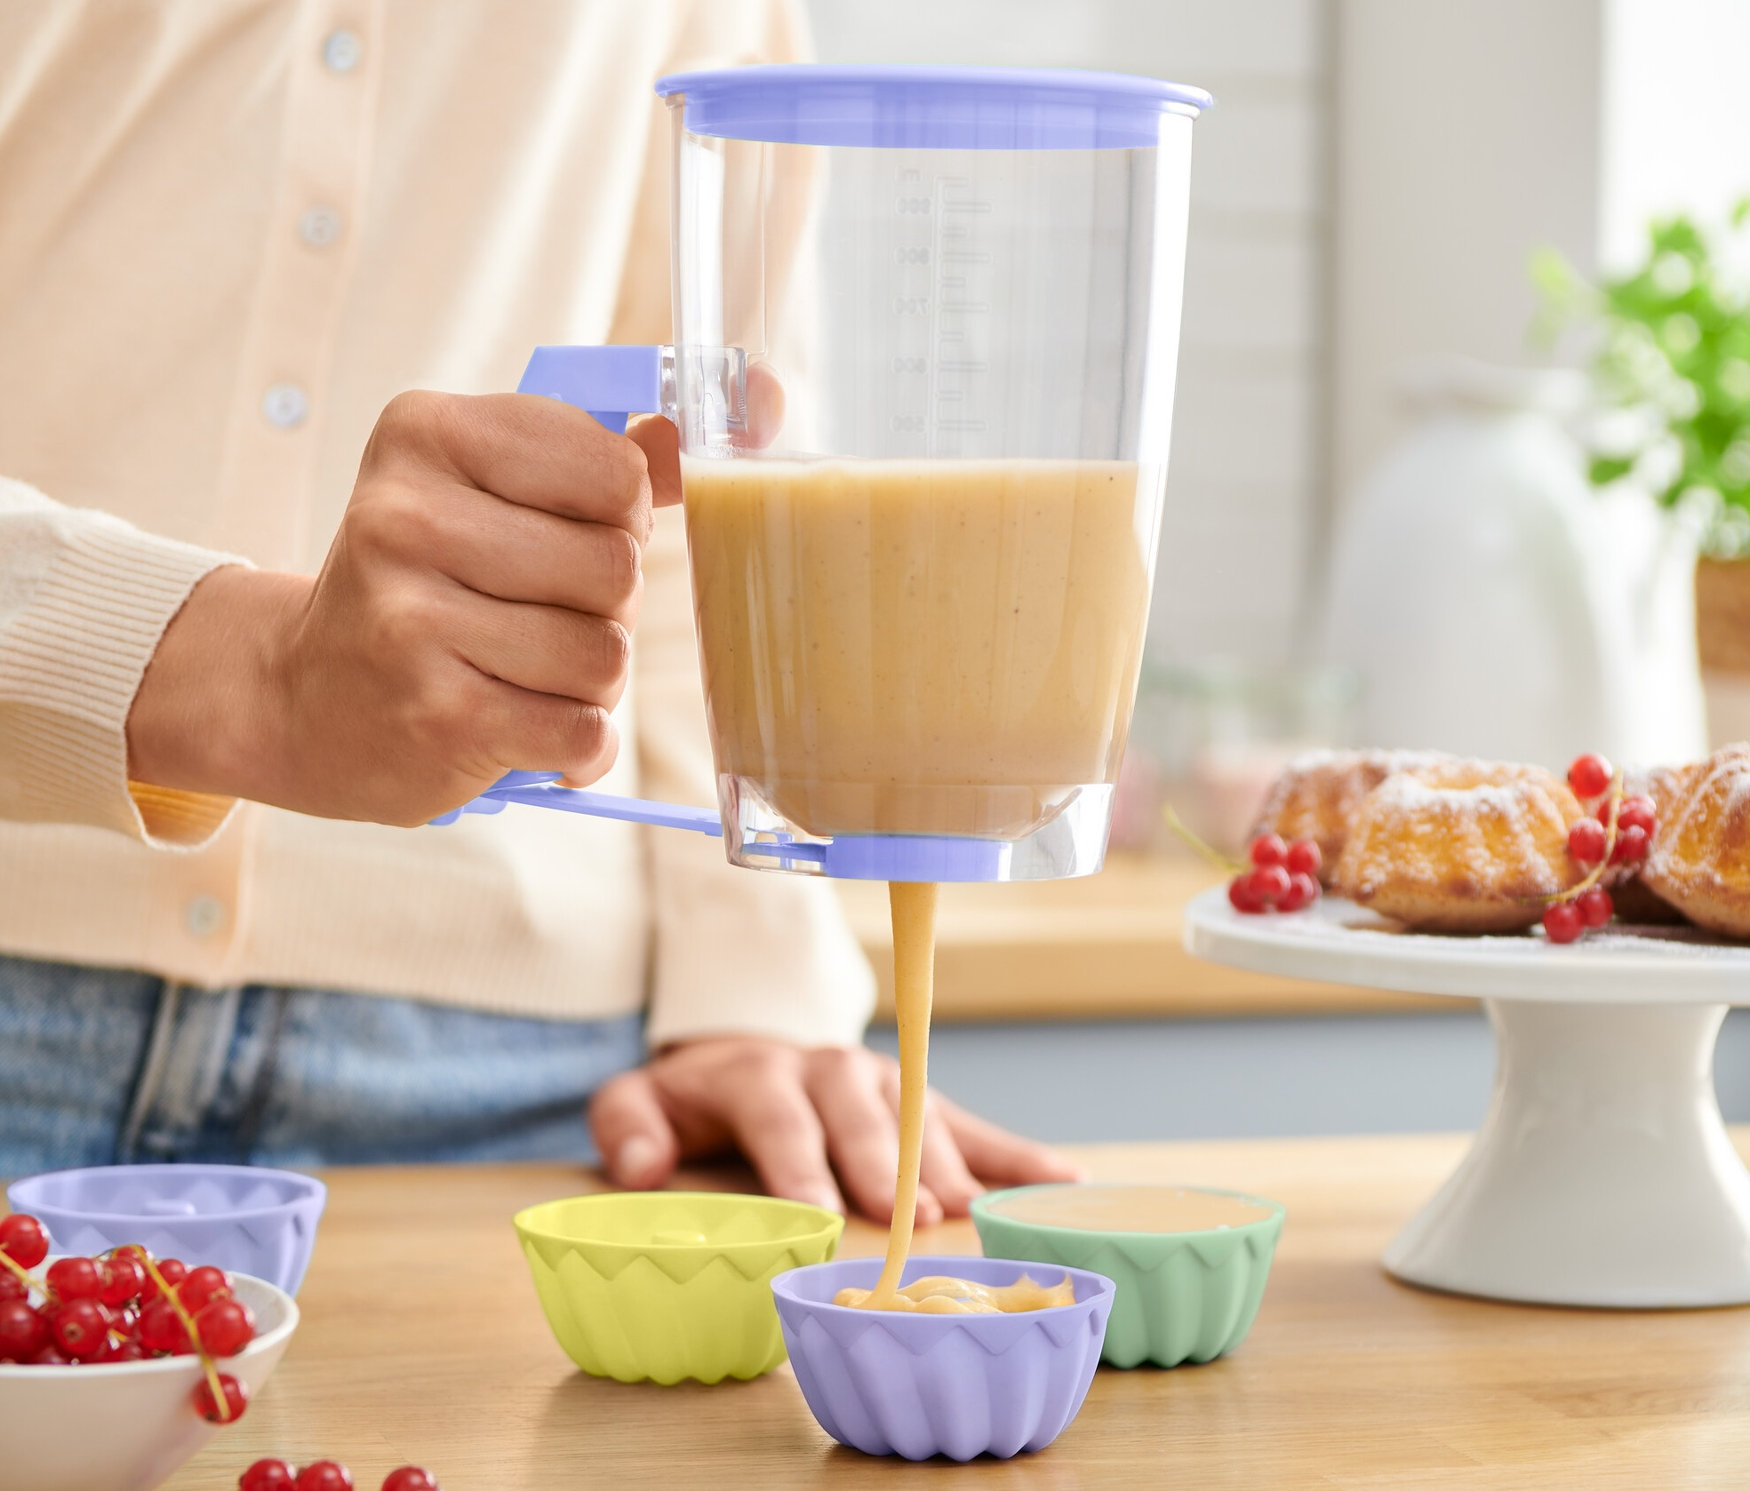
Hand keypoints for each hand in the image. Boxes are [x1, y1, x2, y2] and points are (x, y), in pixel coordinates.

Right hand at [128, 391, 676, 823]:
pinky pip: (583, 732)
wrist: (302, 694)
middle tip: (530, 615)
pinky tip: (516, 725)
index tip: (559, 534)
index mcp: (428, 432)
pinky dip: (572, 744)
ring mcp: (413, 619)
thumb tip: (762, 398)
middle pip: (617, 570)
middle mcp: (405, 516)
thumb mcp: (501, 490)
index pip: (618, 474)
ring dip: (585, 682)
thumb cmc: (431, 582)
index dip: (618, 520)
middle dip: (602, 608)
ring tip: (515, 671)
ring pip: (606, 657)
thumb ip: (625, 454)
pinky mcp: (436, 716)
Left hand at [589, 1037, 1084, 1223]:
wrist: (739, 1055)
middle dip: (886, 1162)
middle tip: (913, 1216)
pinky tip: (1063, 1179)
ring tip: (975, 1212)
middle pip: (859, 1113)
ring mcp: (880, 1083)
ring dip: (947, 1162)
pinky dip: (1017, 1152)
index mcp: (760, 1073)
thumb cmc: (693, 1101)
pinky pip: (973, 1123)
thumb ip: (626, 1125)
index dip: (799, 1162)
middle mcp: (828, 1070)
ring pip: (919, 1115)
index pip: (780, 1115)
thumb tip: (640, 1168)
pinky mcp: (918, 1101)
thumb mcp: (640, 1100)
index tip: (819, 1214)